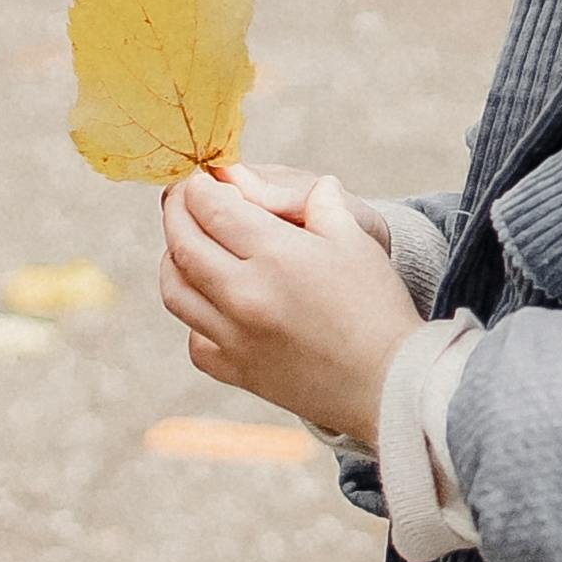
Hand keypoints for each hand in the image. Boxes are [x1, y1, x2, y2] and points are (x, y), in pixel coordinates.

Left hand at [159, 165, 424, 442]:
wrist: (389, 382)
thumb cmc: (377, 308)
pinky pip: (193, 337)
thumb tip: (313, 185)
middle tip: (179, 199)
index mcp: (276, 254)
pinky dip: (194, 316)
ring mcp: (234, 336)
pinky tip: (210, 303)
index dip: (199, 187)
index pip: (213, 208)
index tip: (200, 179)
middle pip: (183, 243)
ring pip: (175, 290)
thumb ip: (323, 206)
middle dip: (175, 212)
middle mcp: (244, 294)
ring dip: (172, 259)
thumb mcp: (356, 242)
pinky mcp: (236, 370)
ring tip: (184, 244)